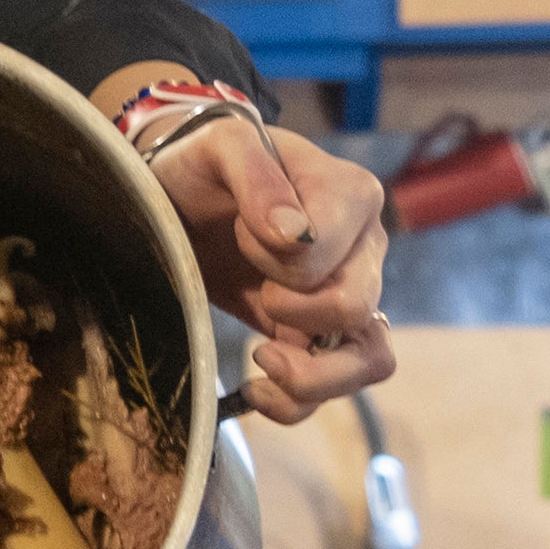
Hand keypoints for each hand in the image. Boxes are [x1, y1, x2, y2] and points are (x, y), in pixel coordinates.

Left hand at [151, 115, 395, 421]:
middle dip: (292, 313)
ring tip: (259, 359)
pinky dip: (298, 402)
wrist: (181, 190)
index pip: (327, 257)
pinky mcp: (317, 334)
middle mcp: (363, 248)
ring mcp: (346, 295)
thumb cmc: (204, 161)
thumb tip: (293, 236)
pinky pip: (334, 387)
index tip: (240, 231)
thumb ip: (258, 177)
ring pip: (368, 361)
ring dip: (311, 377)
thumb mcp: (220, 147)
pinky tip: (255, 387)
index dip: (275, 258)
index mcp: (351, 195)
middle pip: (357, 311)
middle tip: (254, 291)